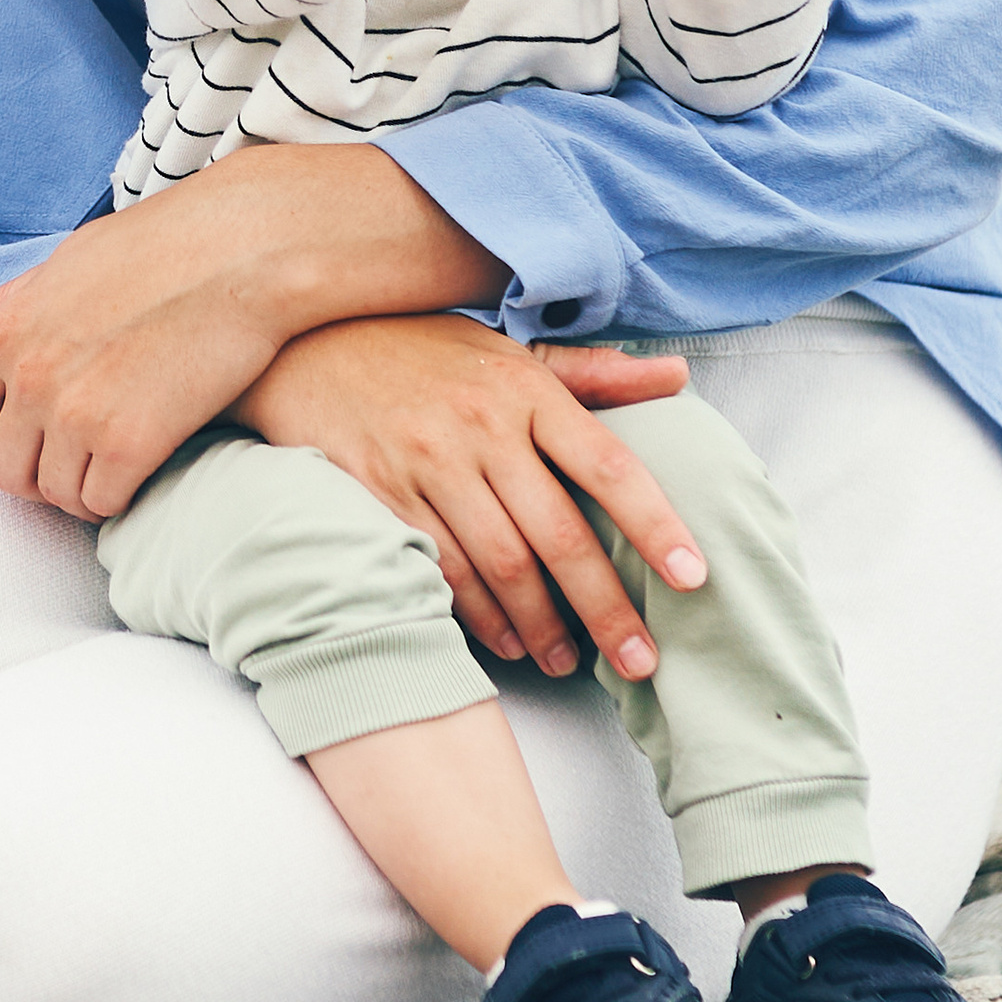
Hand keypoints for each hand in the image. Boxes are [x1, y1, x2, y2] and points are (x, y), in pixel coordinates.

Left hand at [0, 144, 499, 519]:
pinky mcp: (129, 443)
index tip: (36, 434)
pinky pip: (104, 502)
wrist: (246, 252)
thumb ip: (15, 301)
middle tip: (81, 464)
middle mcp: (31, 377)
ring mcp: (76, 413)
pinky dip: (122, 498)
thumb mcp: (74, 260)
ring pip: (56, 493)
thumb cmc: (167, 246)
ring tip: (117, 470)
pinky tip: (147, 474)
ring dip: (83, 490)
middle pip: (4, 469)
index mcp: (10, 331)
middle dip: (39, 474)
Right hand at [237, 314, 705, 678]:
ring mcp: (427, 461)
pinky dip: (479, 614)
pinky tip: (507, 641)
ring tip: (571, 661)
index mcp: (525, 389)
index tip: (693, 577)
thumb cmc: (423, 348)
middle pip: (558, 534)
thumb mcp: (509, 349)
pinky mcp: (380, 492)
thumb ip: (593, 374)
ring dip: (542, 624)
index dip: (655, 524)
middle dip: (605, 607)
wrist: (308, 339)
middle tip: (640, 660)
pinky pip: (441, 570)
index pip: (607, 464)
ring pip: (500, 564)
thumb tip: (677, 376)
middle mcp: (481, 425)